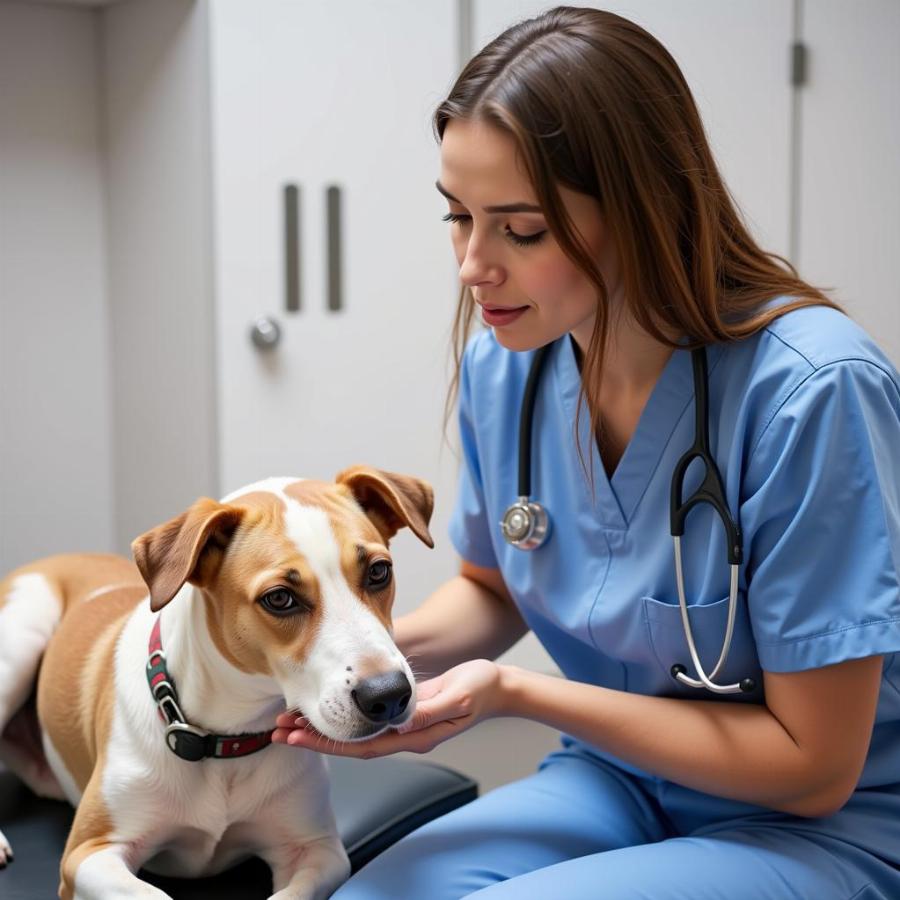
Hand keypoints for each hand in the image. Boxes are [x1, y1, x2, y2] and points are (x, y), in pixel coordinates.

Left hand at [272, 659, 509, 757]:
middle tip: (278, 729)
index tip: (296, 735)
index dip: (327, 742)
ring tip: (290, 720)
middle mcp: (403, 735)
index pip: (361, 745)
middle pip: (350, 743)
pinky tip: (326, 708)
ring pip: (353, 732)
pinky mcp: (403, 710)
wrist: (498, 686)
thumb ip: (428, 712)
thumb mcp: (457, 698)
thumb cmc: (480, 689)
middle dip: (313, 738)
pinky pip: (365, 719)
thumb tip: (398, 723)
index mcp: (414, 736)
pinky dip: (341, 715)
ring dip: (322, 727)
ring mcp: (403, 725)